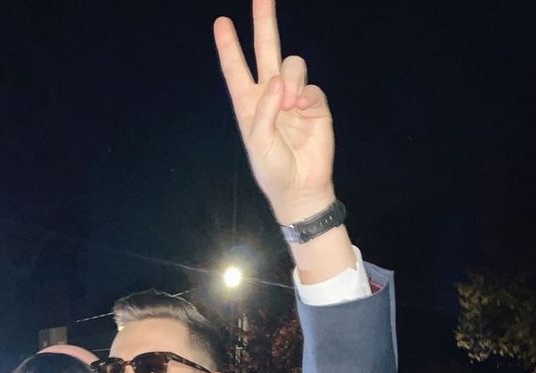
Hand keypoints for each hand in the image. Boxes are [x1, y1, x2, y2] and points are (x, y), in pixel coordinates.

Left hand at [214, 0, 335, 224]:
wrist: (301, 188)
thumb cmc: (273, 170)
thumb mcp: (258, 143)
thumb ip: (264, 110)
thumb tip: (278, 79)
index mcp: (249, 106)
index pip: (236, 70)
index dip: (228, 47)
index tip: (221, 22)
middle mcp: (270, 96)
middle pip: (266, 50)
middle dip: (264, 22)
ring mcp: (294, 98)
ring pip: (292, 65)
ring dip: (291, 79)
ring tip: (290, 104)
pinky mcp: (315, 104)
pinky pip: (310, 87)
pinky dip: (305, 96)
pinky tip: (301, 111)